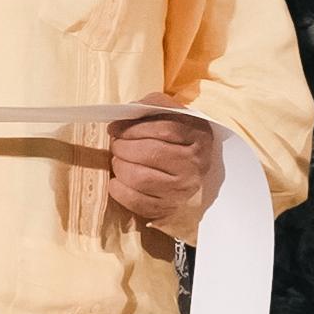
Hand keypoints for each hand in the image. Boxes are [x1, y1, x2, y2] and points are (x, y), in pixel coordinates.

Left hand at [104, 106, 222, 227]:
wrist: (190, 165)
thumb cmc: (175, 135)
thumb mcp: (170, 113)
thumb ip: (151, 106)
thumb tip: (123, 116)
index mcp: (198, 137)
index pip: (164, 130)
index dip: (134, 128)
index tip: (115, 128)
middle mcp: (194, 165)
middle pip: (151, 154)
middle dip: (124, 148)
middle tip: (116, 145)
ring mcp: (183, 189)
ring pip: (141, 179)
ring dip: (120, 167)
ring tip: (118, 161)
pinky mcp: (169, 207)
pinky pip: (137, 202)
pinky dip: (119, 191)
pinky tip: (117, 181)